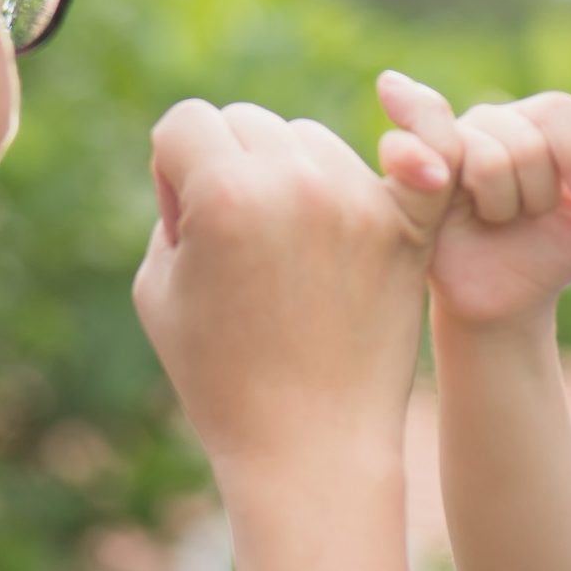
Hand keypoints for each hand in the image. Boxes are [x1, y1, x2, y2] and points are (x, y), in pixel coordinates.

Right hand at [132, 84, 463, 477]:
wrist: (310, 448)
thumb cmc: (222, 379)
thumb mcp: (158, 288)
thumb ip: (173, 205)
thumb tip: (209, 163)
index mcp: (226, 192)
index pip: (187, 122)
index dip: (172, 169)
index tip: (184, 226)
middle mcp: (297, 181)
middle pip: (249, 121)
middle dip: (228, 166)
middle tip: (235, 245)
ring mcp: (358, 200)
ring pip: (310, 138)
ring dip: (291, 171)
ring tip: (288, 251)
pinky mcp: (406, 227)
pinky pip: (412, 155)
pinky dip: (407, 150)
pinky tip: (397, 159)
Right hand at [379, 76, 570, 330]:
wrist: (506, 299)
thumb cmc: (553, 251)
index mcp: (536, 122)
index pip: (559, 110)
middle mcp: (488, 123)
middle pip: (524, 138)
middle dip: (537, 192)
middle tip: (525, 218)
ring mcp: (444, 146)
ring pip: (481, 153)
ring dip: (501, 204)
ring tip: (496, 220)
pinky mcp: (408, 178)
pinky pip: (404, 147)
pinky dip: (413, 153)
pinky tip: (431, 171)